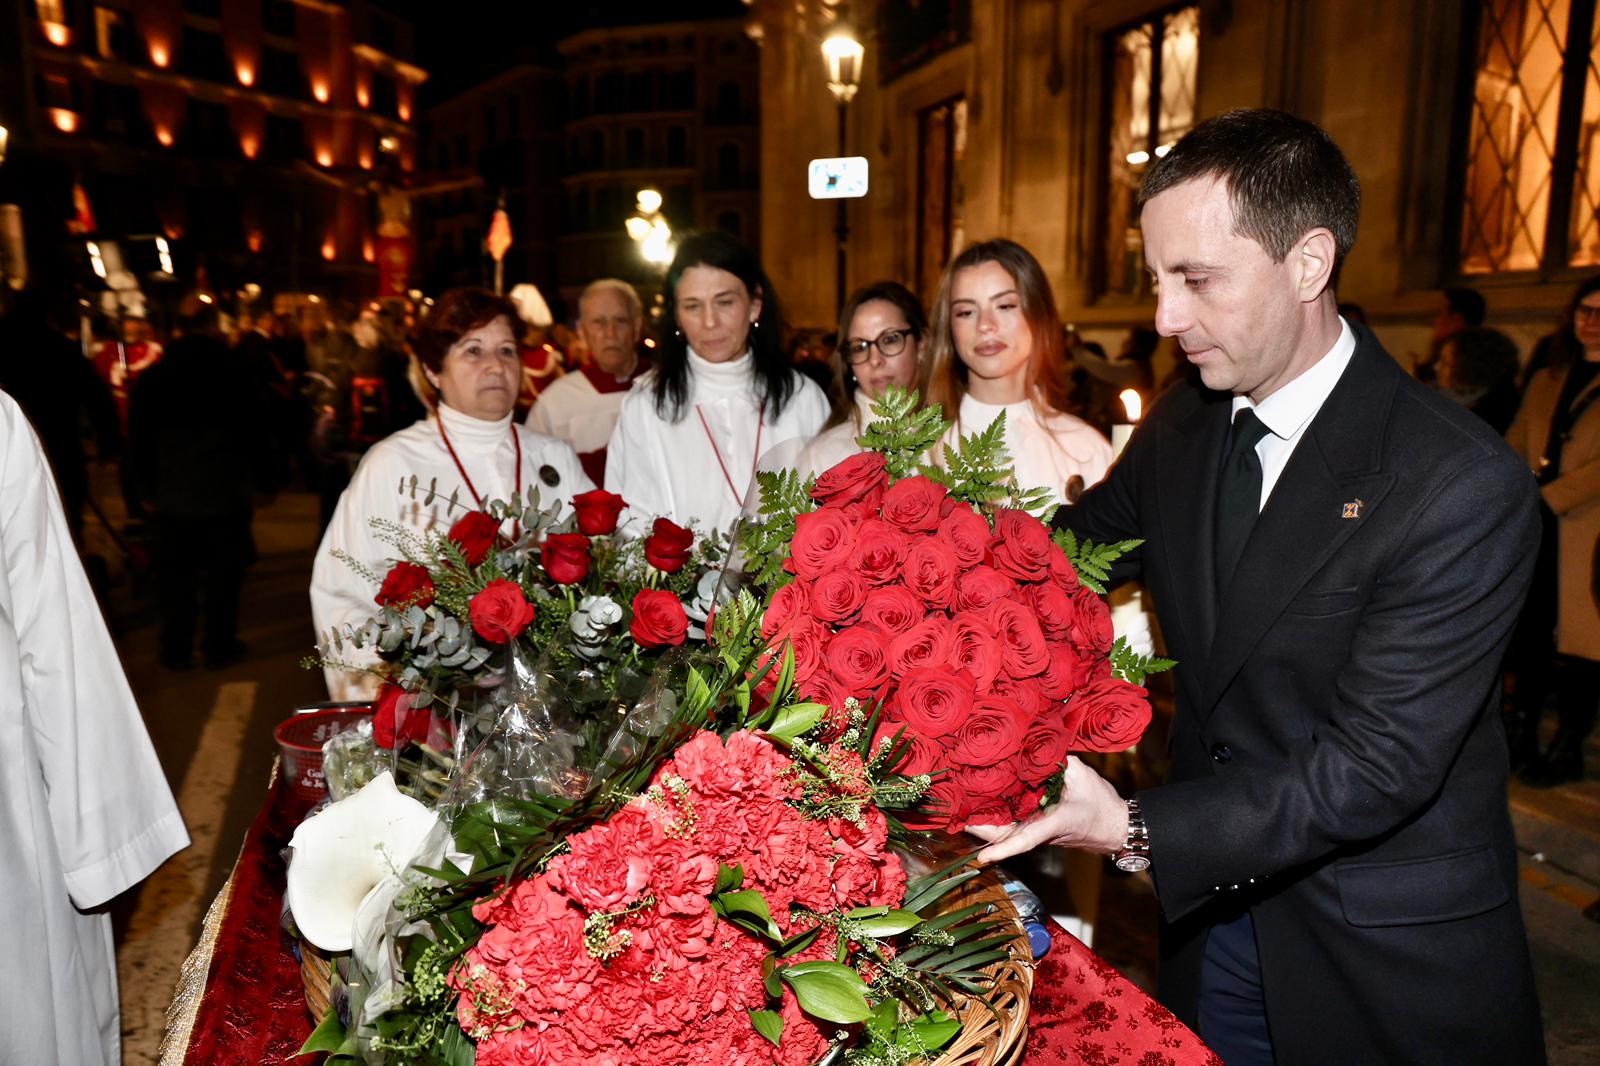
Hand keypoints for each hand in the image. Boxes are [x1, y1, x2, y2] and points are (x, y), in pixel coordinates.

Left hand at [965, 756, 1128, 863]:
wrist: (1116, 825)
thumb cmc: (1102, 804)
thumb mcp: (1083, 777)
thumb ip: (1060, 763)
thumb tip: (1038, 748)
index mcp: (1052, 824)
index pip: (1025, 839)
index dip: (1003, 848)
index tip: (982, 857)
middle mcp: (1041, 831)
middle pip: (1005, 835)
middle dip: (979, 829)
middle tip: (952, 817)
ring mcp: (1038, 829)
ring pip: (1006, 831)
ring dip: (983, 823)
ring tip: (958, 809)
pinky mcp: (1038, 825)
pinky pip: (1013, 824)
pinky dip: (997, 816)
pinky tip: (982, 803)